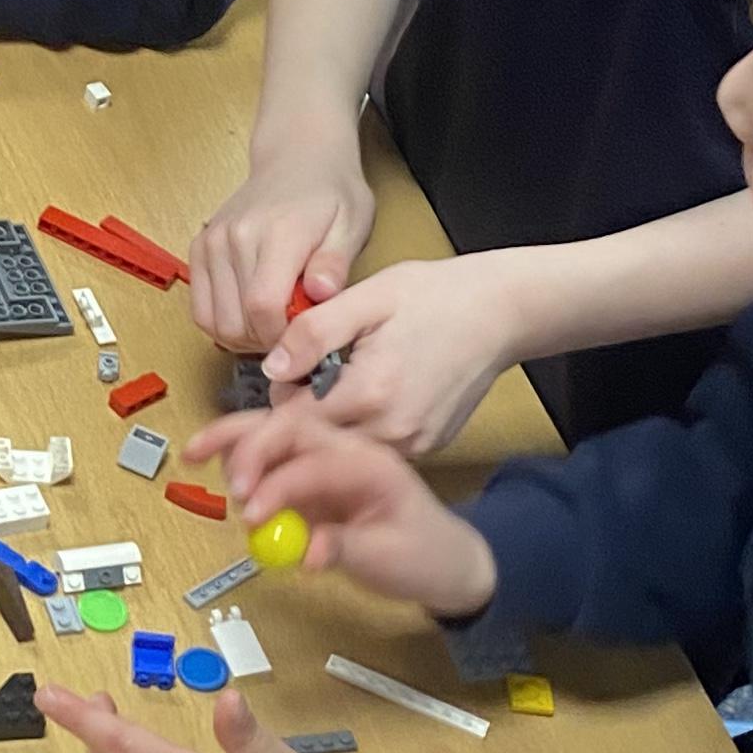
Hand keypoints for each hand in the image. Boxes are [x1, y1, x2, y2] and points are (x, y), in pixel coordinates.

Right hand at [189, 130, 376, 352]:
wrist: (298, 157)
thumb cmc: (330, 192)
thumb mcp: (353, 223)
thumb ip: (335, 262)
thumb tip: (321, 294)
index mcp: (277, 232)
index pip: (263, 306)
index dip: (283, 337)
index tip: (305, 338)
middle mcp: (236, 236)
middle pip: (235, 321)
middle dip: (265, 342)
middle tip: (293, 335)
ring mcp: (212, 242)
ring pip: (213, 321)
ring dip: (243, 337)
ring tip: (273, 325)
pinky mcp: (199, 248)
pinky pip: (199, 308)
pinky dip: (223, 323)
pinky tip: (251, 316)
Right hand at [193, 414, 498, 618]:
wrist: (446, 557)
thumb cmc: (423, 554)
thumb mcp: (389, 559)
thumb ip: (344, 550)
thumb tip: (305, 551)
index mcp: (370, 464)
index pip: (314, 461)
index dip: (277, 483)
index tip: (251, 515)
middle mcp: (344, 450)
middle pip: (285, 427)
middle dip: (240, 441)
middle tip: (200, 463)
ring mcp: (325, 460)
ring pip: (271, 434)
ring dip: (232, 441)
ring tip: (196, 458)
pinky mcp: (310, 477)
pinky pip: (269, 459)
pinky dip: (237, 458)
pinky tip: (213, 468)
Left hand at [262, 253, 530, 456]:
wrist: (501, 313)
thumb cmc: (436, 296)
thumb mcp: (368, 298)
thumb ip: (314, 333)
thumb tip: (273, 369)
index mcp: (372, 393)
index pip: (293, 427)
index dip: (266, 420)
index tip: (251, 416)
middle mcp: (394, 432)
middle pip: (315, 448)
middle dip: (292, 425)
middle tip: (292, 388)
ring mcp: (414, 446)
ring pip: (342, 455)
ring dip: (323, 431)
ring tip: (328, 386)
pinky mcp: (427, 448)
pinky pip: (372, 451)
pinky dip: (354, 433)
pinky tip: (357, 398)